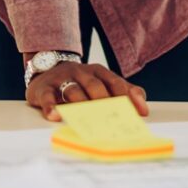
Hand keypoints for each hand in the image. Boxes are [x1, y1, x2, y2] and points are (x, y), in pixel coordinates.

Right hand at [26, 61, 147, 121]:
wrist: (47, 68)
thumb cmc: (81, 82)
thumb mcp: (102, 82)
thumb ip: (124, 92)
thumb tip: (143, 110)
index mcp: (98, 72)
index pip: (114, 82)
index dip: (126, 97)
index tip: (137, 113)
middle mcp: (81, 72)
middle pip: (94, 85)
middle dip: (103, 101)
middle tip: (110, 118)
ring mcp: (62, 78)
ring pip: (72, 90)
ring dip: (80, 103)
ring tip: (85, 119)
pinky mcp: (45, 87)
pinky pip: (47, 96)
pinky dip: (50, 106)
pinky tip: (54, 116)